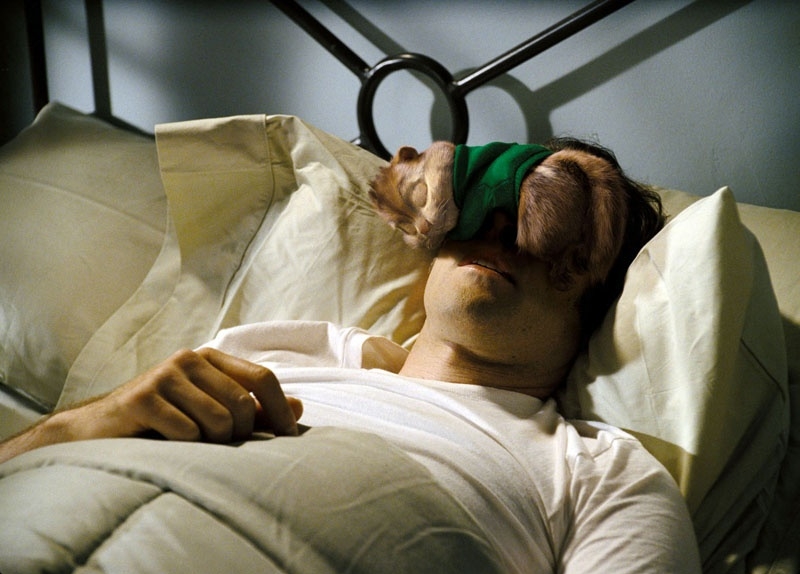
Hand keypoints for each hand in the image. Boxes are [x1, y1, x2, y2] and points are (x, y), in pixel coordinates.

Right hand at [61, 347, 301, 442]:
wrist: (100, 429)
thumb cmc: (163, 421)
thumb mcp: (211, 411)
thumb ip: (254, 409)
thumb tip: (299, 407)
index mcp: (211, 358)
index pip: (263, 378)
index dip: (281, 410)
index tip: (289, 438)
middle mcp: (190, 359)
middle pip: (243, 405)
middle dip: (241, 435)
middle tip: (222, 446)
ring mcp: (164, 375)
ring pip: (219, 420)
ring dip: (213, 444)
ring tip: (194, 445)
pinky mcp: (142, 398)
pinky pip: (187, 432)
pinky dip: (186, 447)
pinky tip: (169, 446)